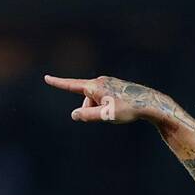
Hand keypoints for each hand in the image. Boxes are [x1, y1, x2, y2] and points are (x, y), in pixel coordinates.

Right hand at [43, 74, 171, 124]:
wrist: (148, 102)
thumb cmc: (127, 109)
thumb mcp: (106, 116)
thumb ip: (88, 115)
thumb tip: (74, 115)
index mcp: (94, 86)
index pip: (72, 85)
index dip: (58, 83)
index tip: (46, 78)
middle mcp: (99, 81)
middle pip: (86, 99)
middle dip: (90, 110)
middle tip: (107, 116)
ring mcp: (107, 83)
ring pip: (95, 99)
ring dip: (99, 108)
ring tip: (116, 112)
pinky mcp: (114, 86)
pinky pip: (103, 98)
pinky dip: (106, 106)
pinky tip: (119, 109)